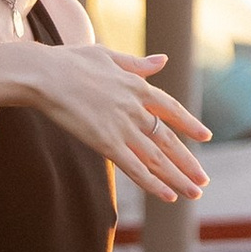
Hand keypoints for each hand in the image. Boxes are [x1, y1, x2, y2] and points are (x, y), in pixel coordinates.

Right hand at [29, 38, 210, 204]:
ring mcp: (123, 127)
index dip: (190, 124)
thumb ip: (137, 64)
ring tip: (195, 193)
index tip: (205, 136)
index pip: (172, 109)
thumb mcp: (108, 55)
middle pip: (169, 140)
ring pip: (158, 158)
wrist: (45, 74)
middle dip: (188, 162)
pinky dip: (153, 183)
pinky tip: (169, 196)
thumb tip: (163, 60)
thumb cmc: (70, 62)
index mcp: (137, 86)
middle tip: (204, 180)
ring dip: (178, 178)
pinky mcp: (106, 143)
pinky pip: (135, 168)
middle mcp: (136, 109)